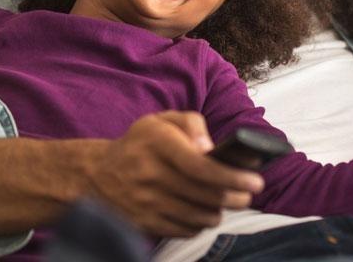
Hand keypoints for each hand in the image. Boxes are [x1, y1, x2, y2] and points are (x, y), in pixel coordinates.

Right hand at [85, 111, 262, 237]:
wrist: (97, 175)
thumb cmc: (139, 145)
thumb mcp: (161, 121)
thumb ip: (191, 123)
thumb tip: (211, 148)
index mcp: (156, 142)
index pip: (199, 166)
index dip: (231, 176)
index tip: (255, 181)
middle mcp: (149, 173)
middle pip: (205, 194)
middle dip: (236, 197)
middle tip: (247, 194)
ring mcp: (145, 202)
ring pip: (199, 215)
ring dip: (219, 211)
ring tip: (224, 202)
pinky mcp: (145, 223)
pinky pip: (185, 230)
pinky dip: (200, 223)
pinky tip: (201, 212)